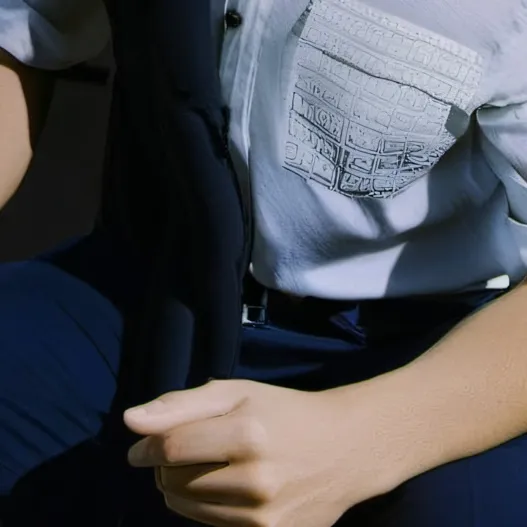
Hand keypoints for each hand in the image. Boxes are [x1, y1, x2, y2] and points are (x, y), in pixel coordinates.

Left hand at [124, 380, 391, 526]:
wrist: (345, 448)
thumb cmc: (285, 411)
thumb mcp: (237, 392)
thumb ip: (181, 405)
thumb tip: (130, 421)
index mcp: (248, 434)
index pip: (169, 449)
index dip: (146, 448)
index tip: (141, 447)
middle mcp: (255, 482)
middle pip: (173, 483)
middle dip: (168, 466)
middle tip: (192, 449)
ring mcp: (264, 519)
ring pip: (187, 509)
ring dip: (182, 488)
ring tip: (210, 466)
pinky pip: (211, 526)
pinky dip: (205, 506)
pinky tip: (226, 487)